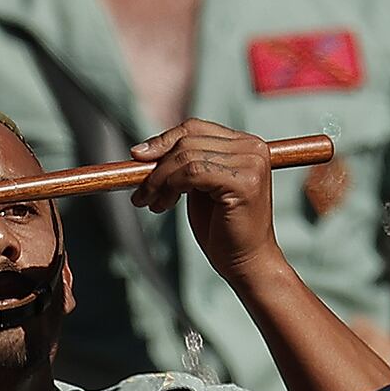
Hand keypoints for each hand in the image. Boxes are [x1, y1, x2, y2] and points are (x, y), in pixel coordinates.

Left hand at [132, 119, 286, 282]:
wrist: (246, 262)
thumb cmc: (222, 228)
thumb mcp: (198, 187)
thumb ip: (183, 164)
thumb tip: (142, 150)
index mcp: (245, 144)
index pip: (195, 128)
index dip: (163, 140)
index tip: (137, 156)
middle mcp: (252, 148)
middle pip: (188, 140)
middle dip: (157, 165)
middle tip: (140, 192)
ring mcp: (251, 163)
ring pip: (186, 156)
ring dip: (159, 180)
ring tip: (151, 203)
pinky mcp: (244, 182)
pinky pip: (192, 173)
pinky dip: (170, 187)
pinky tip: (163, 205)